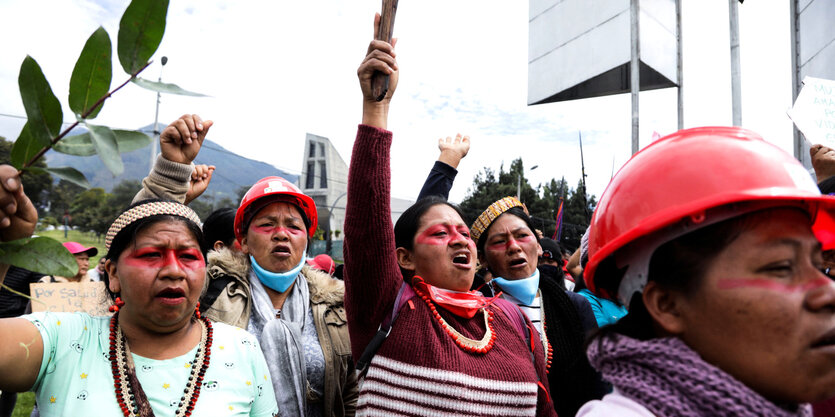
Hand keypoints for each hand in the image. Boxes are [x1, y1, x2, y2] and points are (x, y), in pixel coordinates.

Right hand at [0, 165, 36, 241]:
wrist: (6, 248)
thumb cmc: (17, 231)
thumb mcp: (27, 217)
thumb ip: (23, 202)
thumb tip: (16, 189)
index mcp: (7, 187)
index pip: (6, 171)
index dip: (8, 176)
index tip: (14, 189)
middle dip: (3, 196)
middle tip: (11, 210)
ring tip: (5, 223)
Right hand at [160, 114, 212, 164]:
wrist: (181, 162)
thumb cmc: (189, 152)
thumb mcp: (198, 141)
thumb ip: (203, 131)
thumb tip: (211, 121)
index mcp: (187, 126)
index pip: (192, 116)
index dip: (197, 120)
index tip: (200, 129)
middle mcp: (179, 125)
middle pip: (186, 116)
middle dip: (192, 127)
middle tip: (194, 137)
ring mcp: (171, 128)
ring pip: (179, 122)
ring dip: (186, 133)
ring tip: (187, 142)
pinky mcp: (165, 134)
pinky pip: (172, 129)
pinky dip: (178, 136)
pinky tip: (178, 143)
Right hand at [184, 164, 214, 204]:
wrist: (187, 193)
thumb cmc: (196, 190)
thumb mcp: (204, 184)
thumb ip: (208, 176)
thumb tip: (212, 169)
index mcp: (202, 176)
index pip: (206, 169)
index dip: (210, 167)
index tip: (213, 167)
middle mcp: (197, 173)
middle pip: (203, 166)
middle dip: (204, 171)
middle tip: (203, 177)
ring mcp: (192, 172)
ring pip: (198, 166)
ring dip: (199, 173)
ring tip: (197, 179)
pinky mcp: (187, 171)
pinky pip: (193, 168)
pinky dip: (195, 172)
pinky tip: (194, 178)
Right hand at [358, 13, 397, 128]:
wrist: (382, 101)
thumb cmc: (387, 85)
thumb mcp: (393, 66)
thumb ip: (391, 53)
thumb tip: (395, 37)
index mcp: (375, 56)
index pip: (375, 38)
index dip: (376, 25)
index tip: (378, 13)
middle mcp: (367, 58)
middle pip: (374, 43)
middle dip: (386, 47)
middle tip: (395, 55)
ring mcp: (363, 65)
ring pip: (376, 53)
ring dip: (388, 60)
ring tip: (394, 69)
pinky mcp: (361, 72)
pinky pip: (373, 63)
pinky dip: (384, 66)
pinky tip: (390, 72)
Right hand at [437, 134, 469, 168]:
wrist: (451, 154)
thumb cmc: (459, 151)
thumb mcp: (467, 145)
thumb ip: (467, 140)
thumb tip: (466, 136)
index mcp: (460, 148)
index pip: (462, 143)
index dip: (464, 140)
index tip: (465, 136)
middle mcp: (454, 148)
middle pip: (456, 142)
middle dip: (458, 138)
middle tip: (459, 134)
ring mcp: (448, 147)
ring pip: (448, 142)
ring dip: (448, 139)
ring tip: (449, 137)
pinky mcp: (442, 145)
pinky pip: (441, 142)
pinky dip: (441, 140)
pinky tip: (441, 139)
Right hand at [810, 144, 834, 183]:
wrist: (828, 181)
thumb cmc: (824, 174)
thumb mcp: (818, 165)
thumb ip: (819, 156)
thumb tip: (824, 148)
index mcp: (814, 159)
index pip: (813, 148)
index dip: (817, 145)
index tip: (821, 146)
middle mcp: (819, 158)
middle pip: (825, 148)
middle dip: (829, 151)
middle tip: (830, 159)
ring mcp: (827, 158)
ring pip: (833, 152)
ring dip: (834, 156)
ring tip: (832, 164)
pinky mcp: (834, 160)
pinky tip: (834, 164)